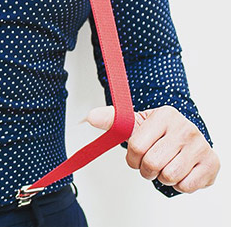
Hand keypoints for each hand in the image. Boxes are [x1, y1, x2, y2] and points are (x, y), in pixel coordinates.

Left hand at [85, 105, 219, 192]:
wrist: (190, 138)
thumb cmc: (162, 133)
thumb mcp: (138, 123)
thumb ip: (114, 120)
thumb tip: (90, 117)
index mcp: (165, 115)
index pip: (136, 145)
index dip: (132, 158)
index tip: (136, 155)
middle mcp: (184, 128)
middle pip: (152, 163)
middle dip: (146, 169)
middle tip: (151, 163)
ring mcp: (199, 145)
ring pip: (168, 175)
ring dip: (162, 177)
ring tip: (166, 165)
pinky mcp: (211, 163)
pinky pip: (186, 186)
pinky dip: (179, 184)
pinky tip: (181, 171)